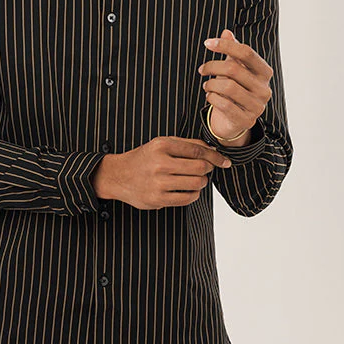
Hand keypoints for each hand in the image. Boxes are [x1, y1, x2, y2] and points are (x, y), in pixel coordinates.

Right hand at [91, 136, 233, 209]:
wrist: (119, 175)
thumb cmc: (143, 158)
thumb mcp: (161, 144)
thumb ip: (187, 145)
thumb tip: (212, 150)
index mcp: (162, 146)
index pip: (197, 150)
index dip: (215, 157)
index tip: (223, 161)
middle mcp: (160, 163)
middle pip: (200, 168)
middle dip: (208, 169)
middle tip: (206, 170)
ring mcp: (158, 183)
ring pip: (196, 184)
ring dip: (201, 182)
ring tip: (195, 179)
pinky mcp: (158, 199)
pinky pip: (187, 198)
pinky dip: (194, 194)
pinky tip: (189, 190)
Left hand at [198, 29, 272, 139]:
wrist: (234, 120)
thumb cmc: (234, 89)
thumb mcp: (234, 69)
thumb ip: (232, 51)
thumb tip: (226, 32)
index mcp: (264, 72)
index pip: (246, 52)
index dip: (225, 45)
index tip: (207, 43)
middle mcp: (264, 89)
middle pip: (234, 68)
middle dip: (212, 66)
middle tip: (202, 69)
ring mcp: (257, 106)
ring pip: (227, 87)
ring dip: (210, 84)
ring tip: (206, 85)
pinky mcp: (247, 120)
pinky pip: (224, 104)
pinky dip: (212, 98)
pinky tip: (210, 96)